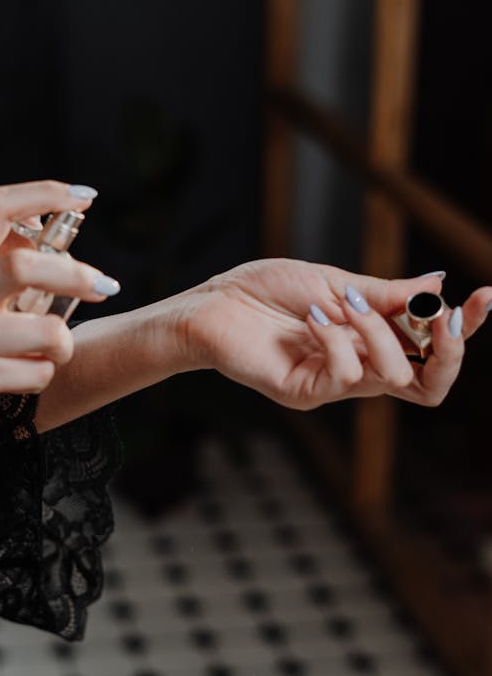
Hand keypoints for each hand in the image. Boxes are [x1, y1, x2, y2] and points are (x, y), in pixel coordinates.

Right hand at [0, 181, 115, 452]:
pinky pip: (37, 374)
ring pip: (48, 332)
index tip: (82, 196)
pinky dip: (42, 377)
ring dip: (65, 344)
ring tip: (52, 352)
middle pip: (28, 266)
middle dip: (78, 275)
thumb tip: (40, 243)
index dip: (45, 193)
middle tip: (105, 286)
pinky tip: (23, 379)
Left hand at [184, 258, 491, 409]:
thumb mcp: (335, 283)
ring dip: (378, 332)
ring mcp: (334, 384)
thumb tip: (438, 283)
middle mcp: (359, 367)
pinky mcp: (306, 392)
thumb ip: (386, 293)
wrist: (212, 304)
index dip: (465, 329)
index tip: (485, 296)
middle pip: (431, 384)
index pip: (432, 350)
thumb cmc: (266, 291)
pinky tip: (315, 317)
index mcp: (371, 340)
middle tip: (442, 314)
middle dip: (450, 350)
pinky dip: (338, 340)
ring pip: (394, 377)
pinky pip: (346, 375)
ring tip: (344, 303)